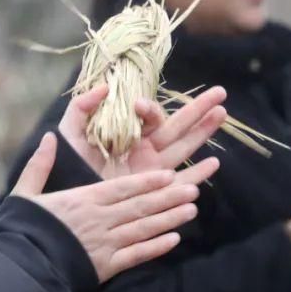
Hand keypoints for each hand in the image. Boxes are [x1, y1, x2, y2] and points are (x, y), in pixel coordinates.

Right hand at [12, 132, 219, 282]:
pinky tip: (174, 241)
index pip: (122, 188)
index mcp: (82, 199)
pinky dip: (156, 248)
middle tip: (193, 189)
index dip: (148, 181)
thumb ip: (40, 164)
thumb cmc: (23, 229)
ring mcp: (104, 244)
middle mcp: (99, 219)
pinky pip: (136, 256)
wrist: (21, 269)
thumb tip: (49, 136)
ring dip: (169, 219)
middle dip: (168, 197)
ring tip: (191, 210)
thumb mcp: (25, 193)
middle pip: (140, 206)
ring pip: (143, 228)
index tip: (169, 174)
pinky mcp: (105, 267)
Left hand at [58, 84, 227, 179]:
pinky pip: (181, 181)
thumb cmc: (68, 169)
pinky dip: (198, 174)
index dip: (149, 109)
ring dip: (204, 132)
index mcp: (128, 134)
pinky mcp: (155, 191)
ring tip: (222, 114)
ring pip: (185, 147)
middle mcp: (145, 150)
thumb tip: (105, 86)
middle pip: (177, 126)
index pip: (148, 117)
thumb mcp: (71, 135)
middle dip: (198, 110)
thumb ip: (81, 108)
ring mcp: (153, 170)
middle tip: (220, 93)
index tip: (137, 105)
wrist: (69, 205)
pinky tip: (214, 162)